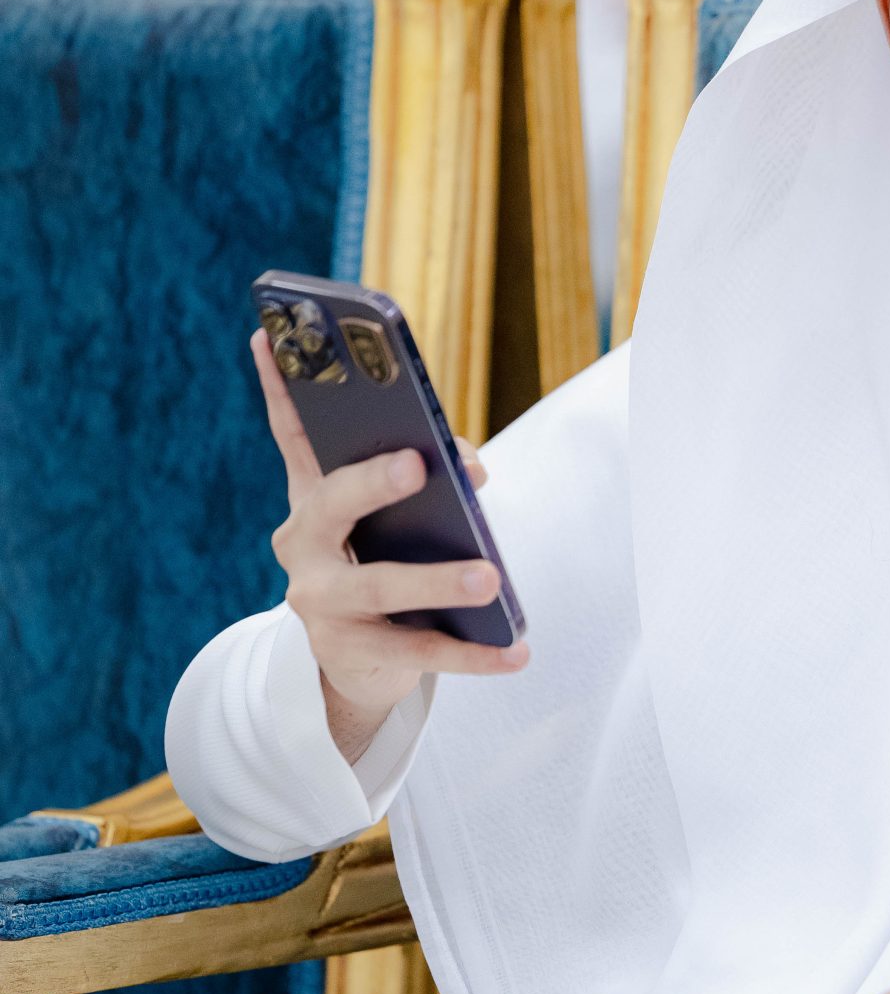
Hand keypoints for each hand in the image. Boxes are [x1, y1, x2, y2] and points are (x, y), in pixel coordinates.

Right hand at [252, 327, 528, 762]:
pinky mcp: (352, 651)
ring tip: (489, 577)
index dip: (278, 386)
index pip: (293, 435)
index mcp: (312, 497)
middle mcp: (302, 544)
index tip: (267, 334)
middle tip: (419, 465)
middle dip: (372, 482)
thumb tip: (469, 473)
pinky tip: (517, 652)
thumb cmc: (385, 559)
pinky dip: (474, 653)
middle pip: (331, 505)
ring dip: (436, 579)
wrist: (357, 659)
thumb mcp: (399, 516)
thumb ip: (433, 479)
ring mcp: (319, 602)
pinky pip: (420, 651)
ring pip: (377, 587)